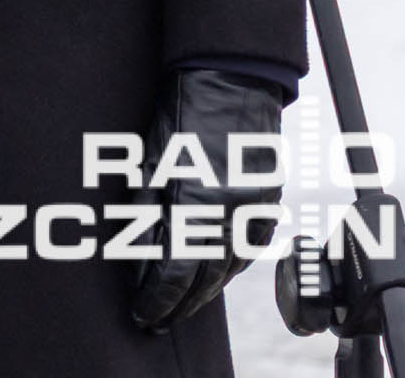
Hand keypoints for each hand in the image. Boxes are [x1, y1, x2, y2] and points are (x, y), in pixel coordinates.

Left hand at [131, 68, 293, 329]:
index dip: (158, 299)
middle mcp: (230, 216)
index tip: (143, 316)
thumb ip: (144, 214)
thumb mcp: (148, 164)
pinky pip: (249, 248)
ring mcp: (254, 211)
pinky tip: (215, 275)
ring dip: (205, 291)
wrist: (230, 82)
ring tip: (183, 306)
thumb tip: (137, 257)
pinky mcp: (268, 202)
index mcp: (195, 207)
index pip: (175, 273)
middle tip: (159, 321)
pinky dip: (230, 267)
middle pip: (205, 278)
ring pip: (230, 267)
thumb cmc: (180, 115)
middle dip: (180, 305)